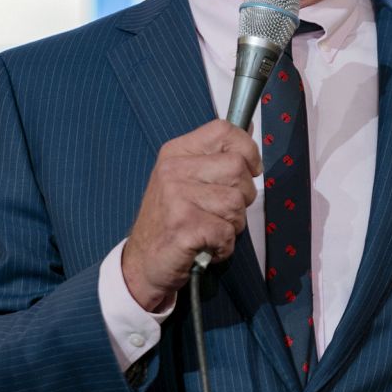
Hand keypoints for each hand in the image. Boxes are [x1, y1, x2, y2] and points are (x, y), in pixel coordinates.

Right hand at [122, 119, 260, 310]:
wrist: (142, 263)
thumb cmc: (169, 221)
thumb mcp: (185, 178)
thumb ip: (216, 155)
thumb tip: (249, 128)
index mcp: (177, 152)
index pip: (224, 131)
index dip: (247, 150)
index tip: (249, 170)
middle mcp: (174, 170)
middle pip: (238, 168)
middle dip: (242, 196)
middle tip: (222, 211)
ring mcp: (177, 197)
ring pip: (237, 203)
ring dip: (232, 224)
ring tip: (210, 229)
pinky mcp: (183, 227)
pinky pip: (227, 232)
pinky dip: (224, 246)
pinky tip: (206, 246)